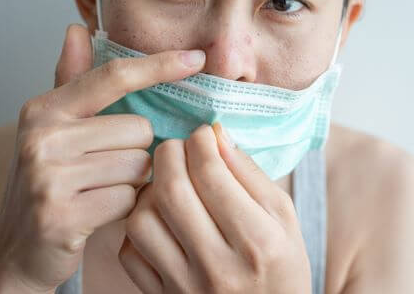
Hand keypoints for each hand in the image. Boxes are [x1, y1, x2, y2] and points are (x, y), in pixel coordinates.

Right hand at [0, 24, 205, 292]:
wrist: (19, 249)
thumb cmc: (49, 182)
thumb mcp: (55, 129)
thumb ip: (73, 81)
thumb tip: (76, 29)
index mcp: (45, 109)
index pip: (114, 77)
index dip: (160, 65)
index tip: (197, 57)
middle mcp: (43, 137)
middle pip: (139, 130)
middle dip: (136, 152)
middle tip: (107, 169)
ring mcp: (48, 177)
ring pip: (139, 165)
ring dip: (133, 182)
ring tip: (102, 190)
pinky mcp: (61, 215)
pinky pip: (129, 199)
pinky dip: (125, 207)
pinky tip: (100, 211)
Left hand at [119, 123, 311, 293]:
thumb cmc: (282, 266)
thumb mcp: (284, 218)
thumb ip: (250, 174)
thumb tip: (216, 136)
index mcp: (257, 240)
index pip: (212, 173)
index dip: (200, 141)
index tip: (203, 135)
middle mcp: (219, 265)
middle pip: (172, 191)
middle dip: (170, 154)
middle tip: (180, 148)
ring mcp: (186, 286)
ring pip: (142, 220)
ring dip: (150, 191)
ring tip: (170, 186)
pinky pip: (130, 253)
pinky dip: (139, 227)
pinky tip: (161, 220)